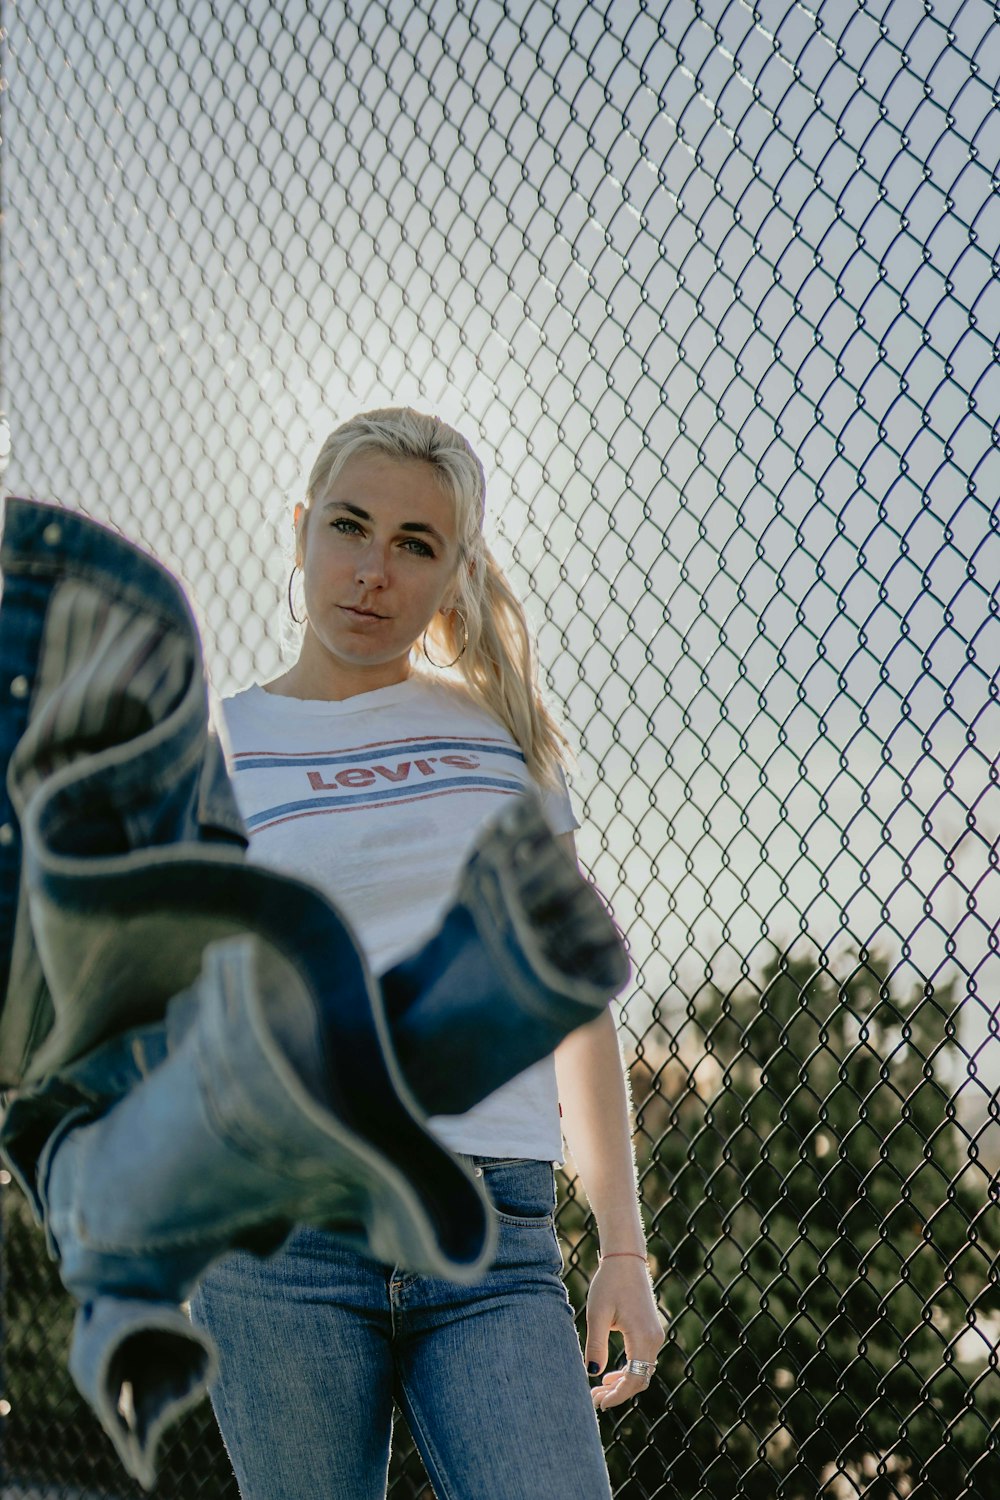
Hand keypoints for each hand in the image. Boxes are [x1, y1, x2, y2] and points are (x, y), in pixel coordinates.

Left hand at [584, 1255, 664, 1412]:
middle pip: (640, 1379)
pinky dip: (628, 1370)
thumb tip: (592, 1373)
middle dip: (619, 1393)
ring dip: (622, 1383)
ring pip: (642, 1371)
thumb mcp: (597, 1314)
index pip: (634, 1379)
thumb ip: (595, 1345)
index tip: (598, 1403)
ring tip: (599, 1389)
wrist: (625, 1258)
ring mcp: (655, 1334)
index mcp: (643, 1337)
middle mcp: (654, 1338)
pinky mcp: (651, 1330)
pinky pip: (642, 1359)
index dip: (617, 1396)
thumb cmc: (609, 1283)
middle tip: (595, 1399)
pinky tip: (609, 1374)